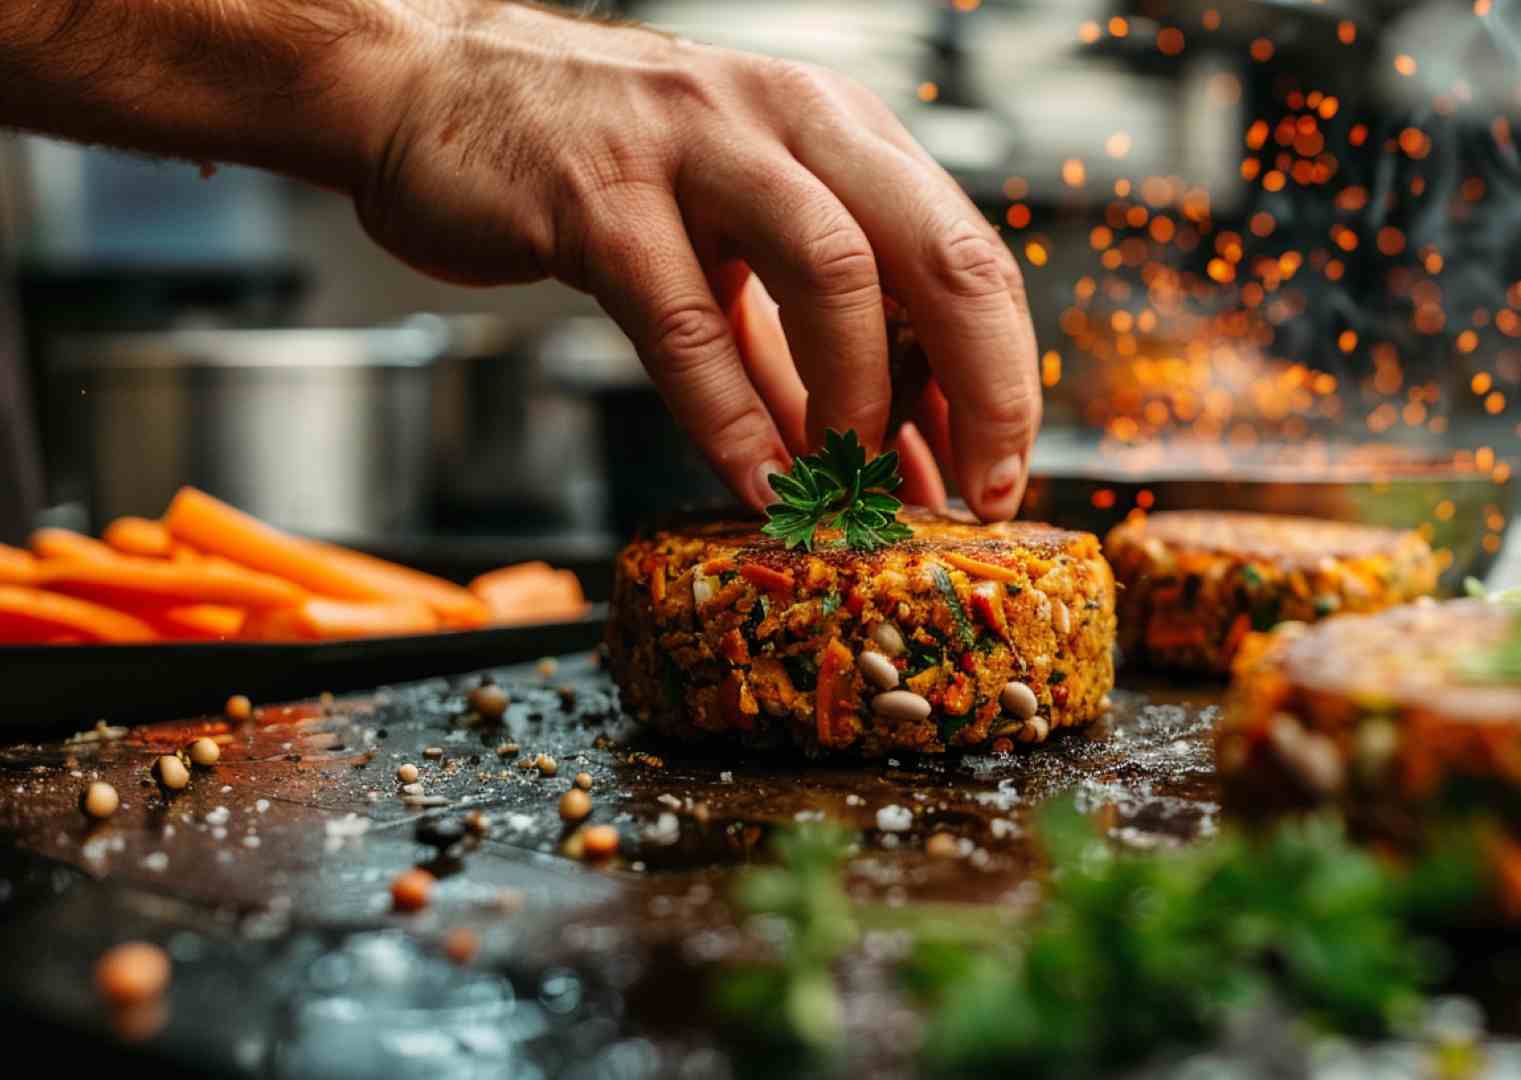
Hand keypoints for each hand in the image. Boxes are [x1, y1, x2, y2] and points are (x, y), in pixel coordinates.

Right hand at [352, 2, 1040, 518]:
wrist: (427, 87)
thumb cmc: (596, 169)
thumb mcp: (735, 235)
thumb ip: (810, 343)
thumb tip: (896, 465)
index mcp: (841, 133)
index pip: (969, 254)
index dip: (1004, 378)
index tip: (1006, 479)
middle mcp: (791, 124)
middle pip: (941, 254)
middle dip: (984, 389)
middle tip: (982, 496)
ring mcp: (697, 151)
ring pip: (833, 274)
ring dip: (859, 403)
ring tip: (856, 490)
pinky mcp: (599, 197)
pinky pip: (688, 323)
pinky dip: (732, 420)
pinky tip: (758, 486)